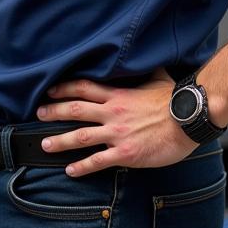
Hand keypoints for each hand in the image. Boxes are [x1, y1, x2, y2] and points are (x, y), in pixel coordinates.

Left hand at [35, 68, 196, 176]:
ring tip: (45, 144)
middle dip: (54, 111)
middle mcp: (112, 112)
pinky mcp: (126, 153)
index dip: (63, 88)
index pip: (83, 87)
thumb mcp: (157, 78)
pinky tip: (70, 170)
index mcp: (117, 94)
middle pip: (75, 109)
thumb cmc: (175, 100)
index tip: (50, 91)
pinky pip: (98, 160)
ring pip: (80, 136)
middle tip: (38, 114)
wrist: (188, 121)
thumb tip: (146, 57)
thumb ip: (145, 71)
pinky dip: (82, 166)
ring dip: (60, 140)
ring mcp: (117, 133)